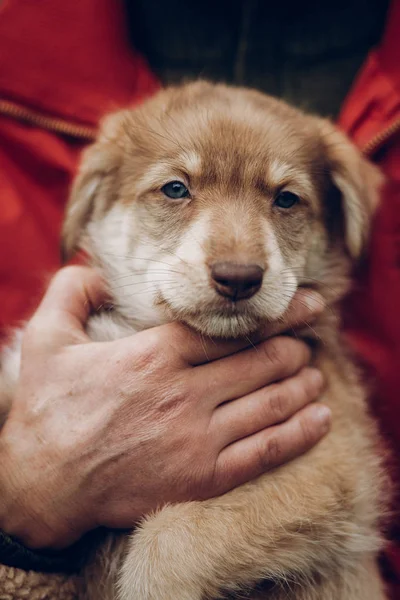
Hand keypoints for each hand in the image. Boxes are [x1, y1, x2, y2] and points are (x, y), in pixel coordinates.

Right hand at [0, 267, 328, 549]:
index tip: (309, 304)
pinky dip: (299, 434)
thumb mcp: (44, 340)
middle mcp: (184, 394)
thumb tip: (93, 267)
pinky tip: (321, 420)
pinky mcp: (202, 478)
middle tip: (311, 339)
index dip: (278, 315)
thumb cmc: (46, 411)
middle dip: (295, 347)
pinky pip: (265, 453)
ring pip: (270, 404)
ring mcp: (198, 439)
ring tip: (317, 373)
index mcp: (154, 355)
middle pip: (260, 362)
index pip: (232, 328)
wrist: (42, 485)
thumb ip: (70, 292)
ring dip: (302, 385)